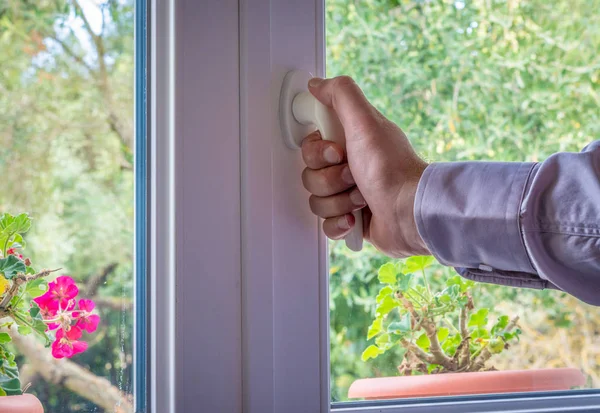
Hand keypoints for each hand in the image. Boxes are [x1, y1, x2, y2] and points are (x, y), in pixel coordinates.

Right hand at [301, 76, 429, 257]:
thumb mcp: (365, 121)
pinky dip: (340, 224)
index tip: (336, 152)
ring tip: (362, 198)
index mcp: (350, 142)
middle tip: (354, 175)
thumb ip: (341, 95)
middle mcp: (348, 167)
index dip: (317, 152)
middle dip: (330, 179)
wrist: (409, 212)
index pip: (310, 146)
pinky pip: (326, 225)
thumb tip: (317, 84)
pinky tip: (357, 218)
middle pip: (310, 174)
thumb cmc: (391, 169)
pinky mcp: (352, 221)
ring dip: (339, 202)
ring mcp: (349, 195)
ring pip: (316, 201)